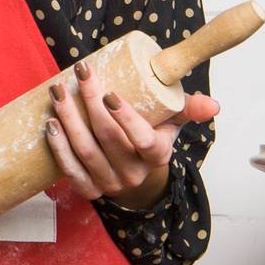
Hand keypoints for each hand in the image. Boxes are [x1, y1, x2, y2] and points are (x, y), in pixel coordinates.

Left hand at [43, 61, 219, 208]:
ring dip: (69, 120)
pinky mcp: (90, 189)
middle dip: (89, 104)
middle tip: (79, 75)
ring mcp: (111, 184)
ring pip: (86, 152)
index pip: (144, 140)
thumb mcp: (171, 120)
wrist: (133, 167)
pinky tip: (50, 125)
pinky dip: (59, 149)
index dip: (125, 118)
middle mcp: (134, 174)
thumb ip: (188, 108)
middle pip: (108, 139)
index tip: (109, 92)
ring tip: (58, 92)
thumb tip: (214, 105)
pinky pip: (71, 173)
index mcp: (157, 155)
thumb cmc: (151, 134)